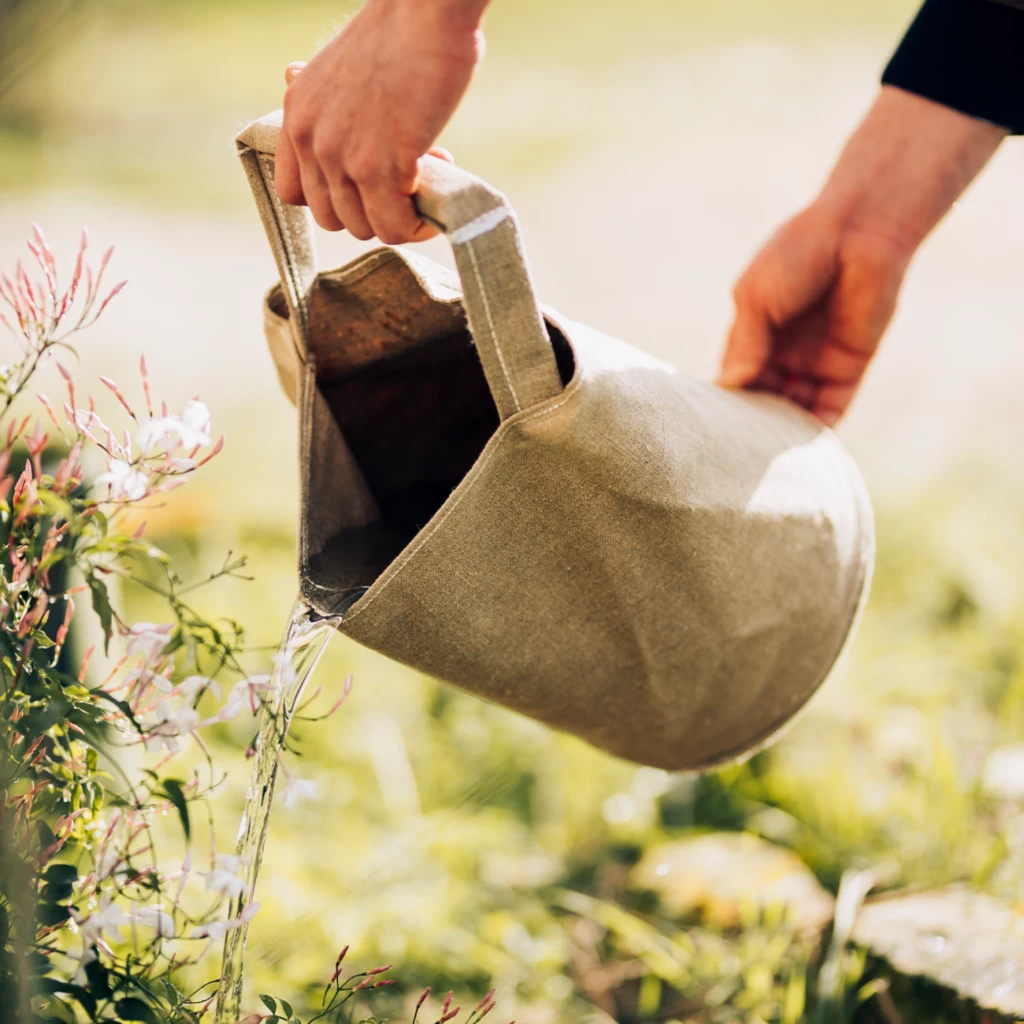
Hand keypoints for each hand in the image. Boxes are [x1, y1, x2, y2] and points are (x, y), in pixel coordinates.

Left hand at [275, 0, 487, 242]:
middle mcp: (310, 139)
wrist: (426, 10)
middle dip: (372, 210)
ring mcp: (342, 157)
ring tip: (427, 178)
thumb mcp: (337, 64)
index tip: (366, 185)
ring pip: (365, 227)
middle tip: (406, 181)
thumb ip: (321, 93)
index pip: (293, 194)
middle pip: (333, 219)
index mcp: (297, 115)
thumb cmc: (398, 31)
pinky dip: (418, 224)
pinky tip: (438, 191)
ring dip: (400, 215)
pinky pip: (394, 226)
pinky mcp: (379, 167)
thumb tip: (292, 75)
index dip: (333, 199)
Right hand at [720, 86, 1005, 425]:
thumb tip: (729, 387)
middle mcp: (783, 352)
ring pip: (792, 410)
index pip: (735, 378)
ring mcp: (814, 362)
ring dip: (779, 431)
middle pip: (762, 399)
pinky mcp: (848, 369)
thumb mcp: (755, 297)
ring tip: (760, 456)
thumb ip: (744, 344)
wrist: (859, 231)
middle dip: (750, 422)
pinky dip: (813, 430)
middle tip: (731, 449)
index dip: (724, 401)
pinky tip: (795, 449)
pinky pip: (828, 409)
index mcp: (754, 332)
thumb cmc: (797, 254)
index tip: (707, 426)